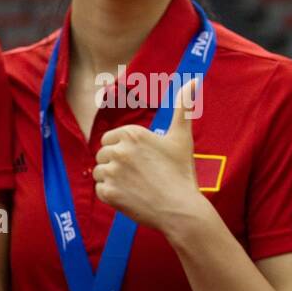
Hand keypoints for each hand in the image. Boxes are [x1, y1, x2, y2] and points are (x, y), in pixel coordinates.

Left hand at [93, 79, 204, 230]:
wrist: (180, 209)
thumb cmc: (181, 172)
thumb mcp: (181, 137)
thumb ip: (183, 108)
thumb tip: (192, 81)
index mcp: (132, 134)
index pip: (109, 139)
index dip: (122, 151)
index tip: (139, 161)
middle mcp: (118, 150)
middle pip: (103, 155)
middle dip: (116, 165)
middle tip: (139, 175)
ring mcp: (111, 172)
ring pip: (99, 173)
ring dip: (112, 180)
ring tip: (136, 186)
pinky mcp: (107, 193)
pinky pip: (100, 190)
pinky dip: (111, 195)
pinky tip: (131, 197)